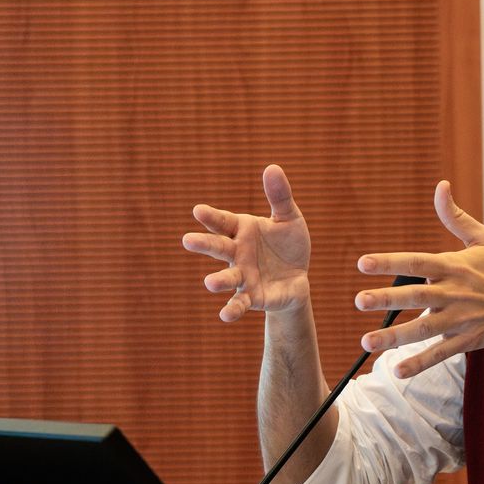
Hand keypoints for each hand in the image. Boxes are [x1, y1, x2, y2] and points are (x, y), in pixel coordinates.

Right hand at [183, 165, 314, 321]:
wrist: (296, 279)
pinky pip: (240, 303)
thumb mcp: (289, 218)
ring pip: (227, 277)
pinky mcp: (252, 297)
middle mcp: (237, 253)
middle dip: (204, 243)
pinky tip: (225, 315)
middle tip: (187, 240)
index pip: (223, 221)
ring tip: (209, 282)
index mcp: (242, 230)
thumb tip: (272, 167)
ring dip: (218, 280)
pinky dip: (232, 309)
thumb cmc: (288, 245)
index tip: (198, 210)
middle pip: (218, 247)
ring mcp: (243, 276)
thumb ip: (279, 196)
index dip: (211, 216)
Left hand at [351, 182, 483, 377]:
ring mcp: (461, 319)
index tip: (362, 262)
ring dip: (394, 337)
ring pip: (423, 329)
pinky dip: (420, 363)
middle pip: (416, 295)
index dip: (390, 262)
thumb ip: (456, 216)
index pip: (417, 262)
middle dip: (387, 299)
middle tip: (359, 300)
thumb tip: (440, 187)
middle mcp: (456, 293)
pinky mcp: (468, 340)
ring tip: (366, 342)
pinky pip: (441, 353)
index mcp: (456, 266)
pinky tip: (398, 371)